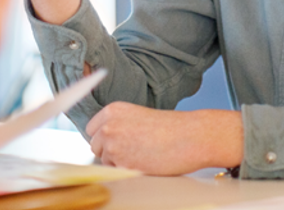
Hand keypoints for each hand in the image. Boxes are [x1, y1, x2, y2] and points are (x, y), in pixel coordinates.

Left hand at [85, 104, 243, 174]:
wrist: (191, 136)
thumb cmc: (172, 128)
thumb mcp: (138, 118)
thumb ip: (119, 125)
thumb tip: (105, 141)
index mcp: (113, 110)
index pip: (92, 129)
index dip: (105, 137)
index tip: (118, 140)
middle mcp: (109, 125)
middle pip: (95, 146)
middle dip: (110, 151)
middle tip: (134, 149)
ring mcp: (113, 145)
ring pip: (105, 161)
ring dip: (119, 162)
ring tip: (142, 155)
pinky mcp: (121, 164)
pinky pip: (116, 173)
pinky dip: (128, 171)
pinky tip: (144, 163)